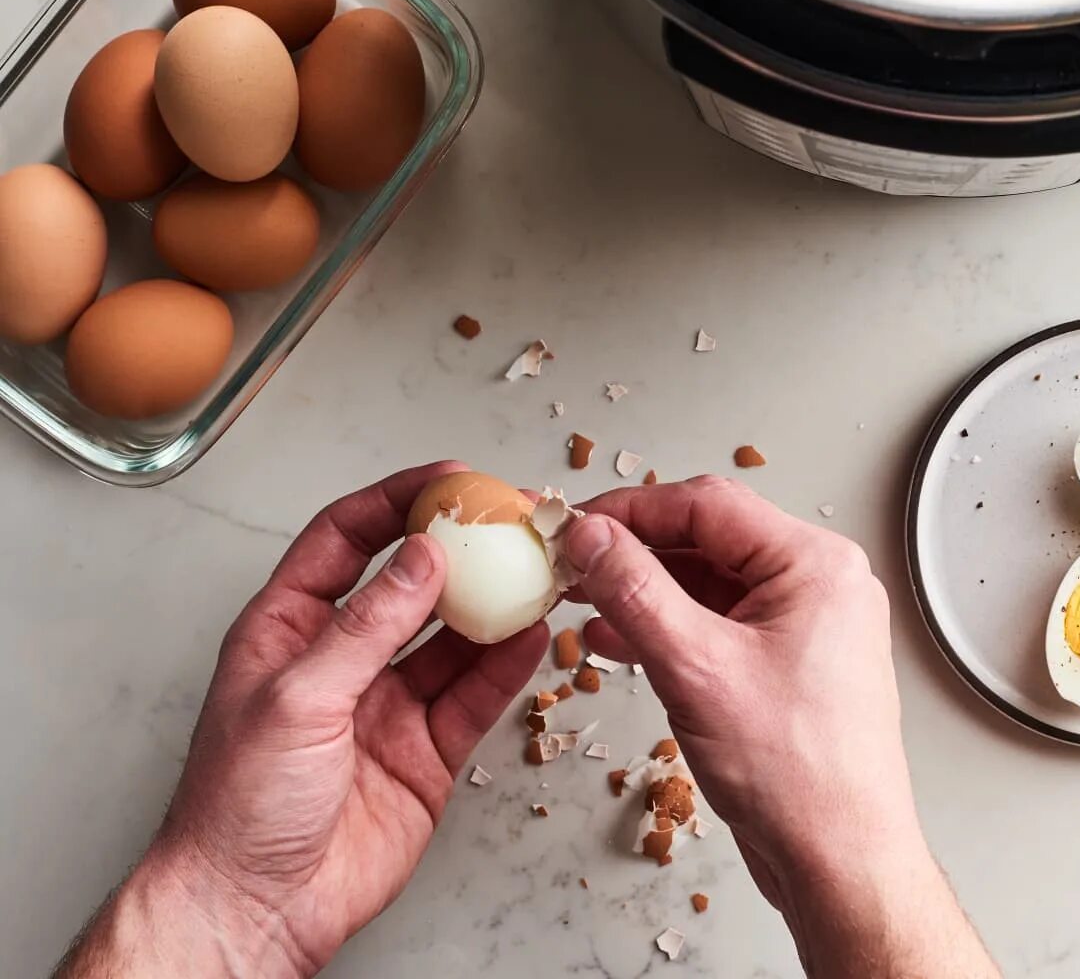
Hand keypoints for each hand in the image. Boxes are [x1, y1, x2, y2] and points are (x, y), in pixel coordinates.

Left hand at [56, 463, 547, 977]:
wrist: (257, 907)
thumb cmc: (237, 807)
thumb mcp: (296, 698)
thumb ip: (366, 627)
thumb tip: (420, 560)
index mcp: (288, 629)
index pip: (345, 539)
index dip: (396, 502)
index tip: (449, 480)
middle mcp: (342, 659)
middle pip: (411, 582)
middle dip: (462, 549)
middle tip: (509, 523)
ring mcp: (388, 705)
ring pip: (453, 638)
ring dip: (494, 605)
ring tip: (535, 573)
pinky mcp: (426, 752)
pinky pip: (475, 696)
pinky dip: (507, 666)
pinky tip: (531, 637)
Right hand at [566, 477, 999, 977]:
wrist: (840, 861)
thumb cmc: (799, 776)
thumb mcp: (697, 669)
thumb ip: (636, 592)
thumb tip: (593, 537)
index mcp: (816, 566)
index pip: (708, 505)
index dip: (631, 511)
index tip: (575, 526)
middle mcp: (819, 585)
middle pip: (709, 539)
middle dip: (635, 551)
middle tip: (573, 562)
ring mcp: (805, 626)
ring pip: (709, 583)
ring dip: (645, 591)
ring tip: (582, 599)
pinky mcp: (786, 664)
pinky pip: (718, 624)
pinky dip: (668, 628)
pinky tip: (617, 639)